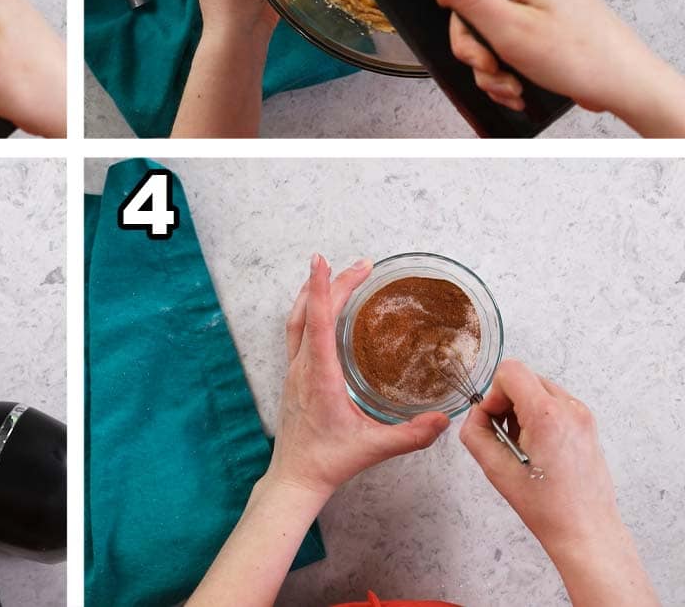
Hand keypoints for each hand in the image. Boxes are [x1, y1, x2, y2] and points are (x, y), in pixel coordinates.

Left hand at [266, 255, 449, 497]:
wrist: (296, 476)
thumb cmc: (329, 461)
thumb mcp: (374, 448)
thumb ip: (411, 435)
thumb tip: (444, 420)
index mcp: (319, 376)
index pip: (317, 322)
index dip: (319, 288)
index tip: (321, 260)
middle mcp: (302, 367)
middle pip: (310, 312)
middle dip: (333, 283)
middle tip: (362, 265)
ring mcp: (294, 369)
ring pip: (296, 319)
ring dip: (314, 293)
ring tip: (336, 274)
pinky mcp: (293, 375)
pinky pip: (296, 332)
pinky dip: (308, 312)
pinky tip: (323, 311)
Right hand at [429, 0, 684, 135]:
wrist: (621, 83)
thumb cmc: (579, 56)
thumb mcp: (509, 28)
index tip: (449, 0)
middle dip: (471, 36)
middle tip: (485, 59)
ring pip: (487, 20)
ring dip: (487, 57)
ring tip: (505, 77)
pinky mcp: (544, 17)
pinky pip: (506, 34)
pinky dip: (504, 61)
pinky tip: (514, 79)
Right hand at [460, 359, 620, 549]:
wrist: (585, 530)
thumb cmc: (546, 506)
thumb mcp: (494, 468)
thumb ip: (474, 431)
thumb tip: (477, 414)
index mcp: (547, 414)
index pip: (511, 371)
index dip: (493, 394)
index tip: (494, 420)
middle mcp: (570, 408)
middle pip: (524, 378)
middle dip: (507, 402)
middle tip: (506, 436)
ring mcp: (582, 415)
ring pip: (538, 389)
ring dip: (523, 409)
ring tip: (524, 445)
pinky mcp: (587, 424)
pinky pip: (553, 403)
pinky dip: (539, 416)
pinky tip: (538, 447)